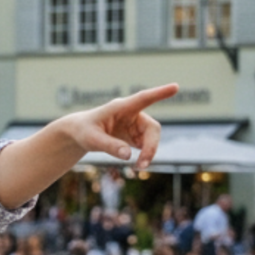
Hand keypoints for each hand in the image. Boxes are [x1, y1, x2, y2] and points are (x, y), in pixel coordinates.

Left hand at [58, 83, 177, 169]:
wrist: (79, 134)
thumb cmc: (84, 131)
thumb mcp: (91, 139)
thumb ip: (109, 146)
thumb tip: (129, 155)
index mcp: (120, 107)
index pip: (143, 98)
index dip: (159, 93)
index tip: (175, 86)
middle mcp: (132, 114)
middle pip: (152, 128)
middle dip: (151, 147)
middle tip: (142, 164)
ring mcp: (135, 125)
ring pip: (152, 138)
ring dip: (149, 153)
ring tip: (138, 167)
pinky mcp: (135, 135)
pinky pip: (147, 146)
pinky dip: (145, 155)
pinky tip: (137, 164)